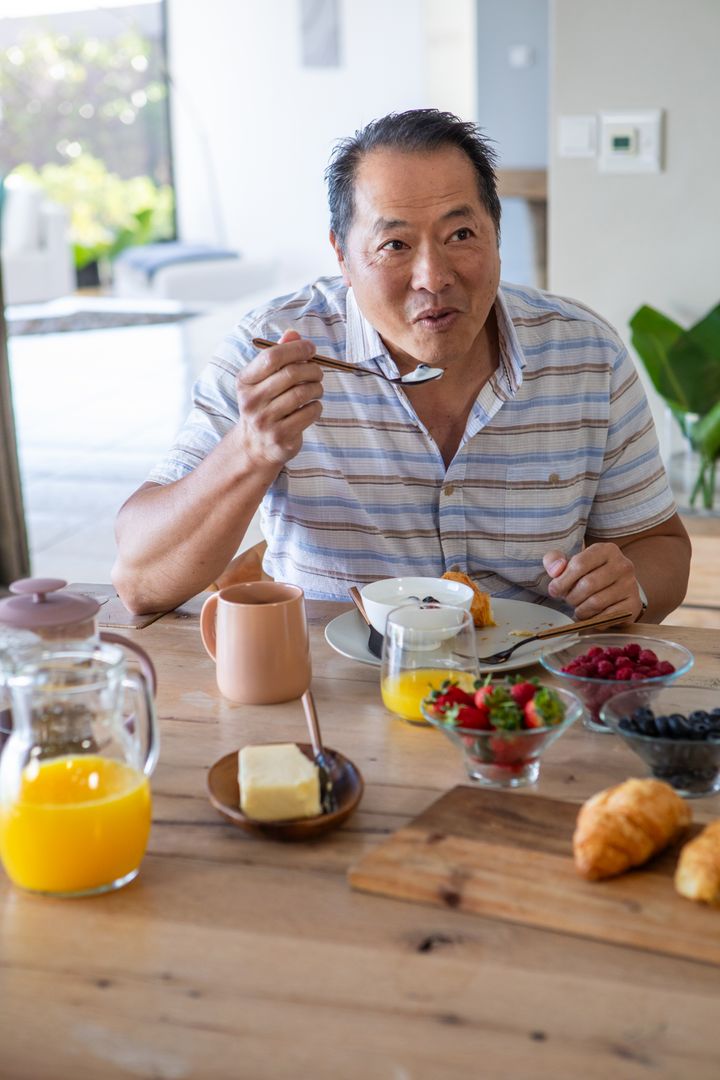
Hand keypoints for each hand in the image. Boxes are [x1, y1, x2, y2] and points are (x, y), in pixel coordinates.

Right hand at [233, 330, 322, 471]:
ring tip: (316, 389)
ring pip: (302, 394)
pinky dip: (317, 407)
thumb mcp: (264, 380)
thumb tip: (293, 334)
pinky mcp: (280, 437)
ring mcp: (264, 421)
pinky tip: (312, 407)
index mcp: (244, 382)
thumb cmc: (265, 405)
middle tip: (319, 372)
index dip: (296, 349)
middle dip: (312, 369)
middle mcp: (251, 401)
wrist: (255, 446)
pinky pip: (309, 413)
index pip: (271, 357)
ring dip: (316, 388)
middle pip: (290, 374)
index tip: (311, 349)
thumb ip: (278, 356)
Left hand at [543, 544, 643, 621]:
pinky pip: (607, 616)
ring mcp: (631, 585)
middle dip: (571, 597)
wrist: (612, 588)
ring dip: (581, 610)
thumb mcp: (568, 562)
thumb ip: (554, 560)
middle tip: (568, 600)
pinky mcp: (634, 604)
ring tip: (578, 608)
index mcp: (606, 550)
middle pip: (588, 584)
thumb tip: (556, 571)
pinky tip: (591, 615)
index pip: (579, 564)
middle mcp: (623, 565)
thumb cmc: (586, 574)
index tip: (554, 590)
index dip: (562, 581)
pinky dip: (594, 620)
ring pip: (596, 602)